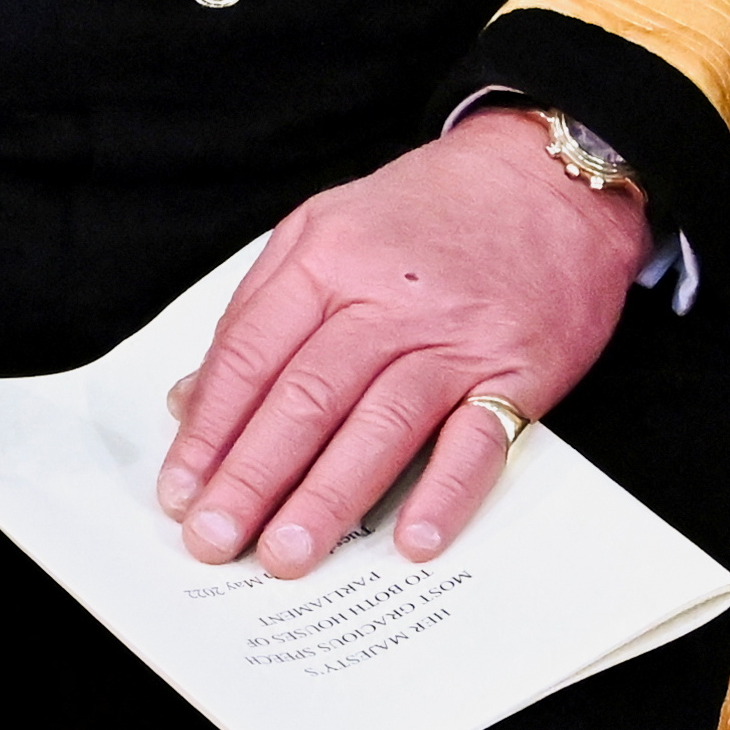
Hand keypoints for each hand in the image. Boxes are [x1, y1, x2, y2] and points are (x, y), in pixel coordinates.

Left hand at [155, 113, 648, 579]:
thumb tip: (192, 398)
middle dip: (252, 478)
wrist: (548, 175)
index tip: (180, 492)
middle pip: (306, 396)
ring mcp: (454, 335)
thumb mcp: (328, 227)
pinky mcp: (518, 367)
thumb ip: (260, 309)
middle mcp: (386, 296)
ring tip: (288, 555)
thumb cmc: (431, 208)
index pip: (251, 355)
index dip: (210, 430)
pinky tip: (413, 540)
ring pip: (380, 422)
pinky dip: (445, 491)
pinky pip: (478, 436)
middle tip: (214, 542)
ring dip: (330, 496)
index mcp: (327, 257)